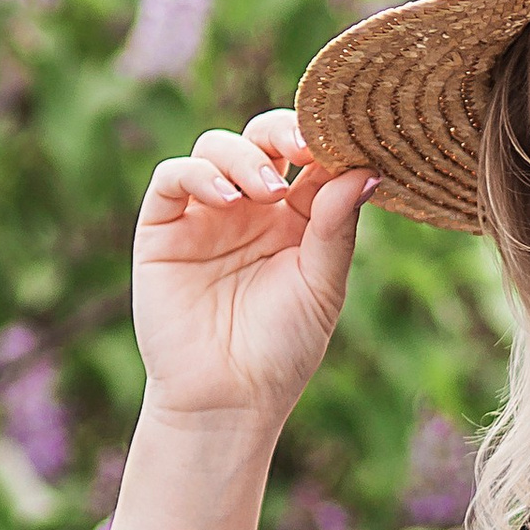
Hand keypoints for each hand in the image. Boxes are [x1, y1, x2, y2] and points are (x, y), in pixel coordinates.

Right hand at [130, 109, 370, 434]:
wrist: (228, 399)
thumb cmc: (282, 348)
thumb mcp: (322, 284)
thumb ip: (337, 226)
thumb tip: (366, 169)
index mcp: (297, 217)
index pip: (309, 156)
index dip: (324, 139)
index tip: (345, 139)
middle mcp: (250, 208)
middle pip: (261, 138)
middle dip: (282, 130)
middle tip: (303, 146)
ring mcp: (205, 214)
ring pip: (216, 147)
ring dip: (244, 158)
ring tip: (266, 192)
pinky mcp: (162, 228)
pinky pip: (172, 178)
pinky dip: (198, 175)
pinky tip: (227, 201)